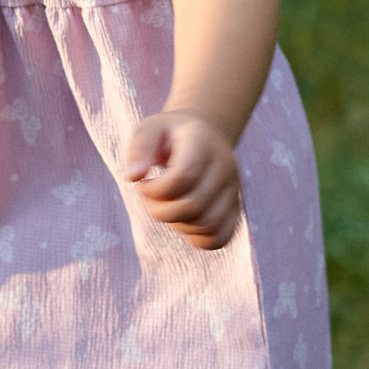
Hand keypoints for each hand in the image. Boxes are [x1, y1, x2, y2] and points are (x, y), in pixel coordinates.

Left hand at [119, 111, 243, 250]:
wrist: (203, 135)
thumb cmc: (169, 135)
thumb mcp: (149, 129)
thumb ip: (138, 148)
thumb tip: (133, 176)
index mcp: (202, 142)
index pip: (184, 177)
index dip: (156, 190)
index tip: (144, 184)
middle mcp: (224, 165)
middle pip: (194, 205)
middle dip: (161, 210)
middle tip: (151, 198)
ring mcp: (233, 189)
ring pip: (208, 224)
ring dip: (178, 224)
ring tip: (168, 206)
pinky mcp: (235, 208)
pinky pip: (219, 238)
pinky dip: (196, 238)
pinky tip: (183, 220)